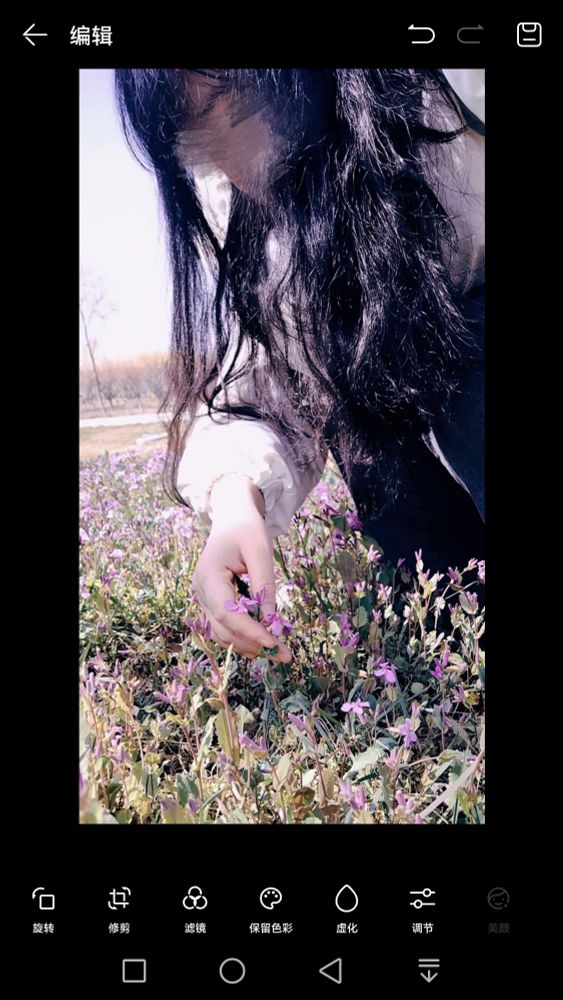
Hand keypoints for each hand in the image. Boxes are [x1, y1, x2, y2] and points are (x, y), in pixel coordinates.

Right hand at [191, 474, 291, 662]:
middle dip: (253, 644)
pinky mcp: (212, 601)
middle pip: (223, 629)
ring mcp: (203, 598)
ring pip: (221, 633)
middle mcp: (200, 591)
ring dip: (247, 645)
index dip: (250, 632)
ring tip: (277, 652)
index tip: (274, 643)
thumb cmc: (246, 528)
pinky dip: (241, 637)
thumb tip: (271, 621)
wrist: (232, 516)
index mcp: (208, 575)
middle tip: (284, 655)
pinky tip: (262, 643)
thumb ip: (264, 585)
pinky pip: (223, 627)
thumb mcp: (260, 550)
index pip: (227, 613)